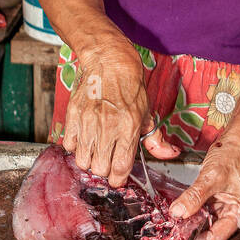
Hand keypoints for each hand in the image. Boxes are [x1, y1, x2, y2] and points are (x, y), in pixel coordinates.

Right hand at [62, 43, 179, 185]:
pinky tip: (85, 139)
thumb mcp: (147, 113)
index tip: (119, 176)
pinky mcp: (73, 115)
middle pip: (100, 169)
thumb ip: (156, 139)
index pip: (121, 167)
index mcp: (129, 126)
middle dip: (105, 169)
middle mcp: (107, 126)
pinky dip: (76, 147)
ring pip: (83, 161)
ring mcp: (88, 121)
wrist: (109, 61)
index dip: (119, 178)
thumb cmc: (130, 87)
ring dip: (90, 160)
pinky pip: (69, 145)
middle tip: (108, 160)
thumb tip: (170, 154)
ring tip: (96, 150)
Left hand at [169, 128, 239, 239]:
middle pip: (210, 231)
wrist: (239, 138)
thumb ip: (194, 197)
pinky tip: (180, 206)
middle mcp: (235, 212)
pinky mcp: (218, 197)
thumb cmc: (235, 154)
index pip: (216, 237)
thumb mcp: (212, 176)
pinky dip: (192, 207)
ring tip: (174, 217)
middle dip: (192, 229)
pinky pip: (203, 208)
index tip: (178, 237)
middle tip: (172, 228)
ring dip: (191, 218)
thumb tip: (178, 213)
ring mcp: (226, 205)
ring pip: (204, 220)